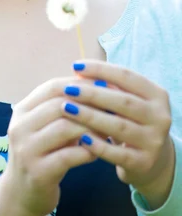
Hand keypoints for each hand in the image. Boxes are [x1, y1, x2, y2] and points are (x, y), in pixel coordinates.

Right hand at [0, 75, 112, 215]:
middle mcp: (20, 126)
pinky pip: (69, 155)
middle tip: (113, 107)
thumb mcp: (45, 126)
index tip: (104, 84)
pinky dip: (87, 151)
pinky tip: (99, 151)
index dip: (79, 84)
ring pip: (65, 128)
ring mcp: (27, 149)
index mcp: (22, 110)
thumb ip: (62, 107)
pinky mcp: (38, 172)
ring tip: (109, 129)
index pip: (52, 87)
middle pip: (59, 104)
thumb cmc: (41, 153)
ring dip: (91, 127)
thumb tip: (96, 83)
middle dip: (89, 104)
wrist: (22, 193)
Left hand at [60, 60, 174, 206]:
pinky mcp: (144, 162)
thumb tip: (77, 70)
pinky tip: (81, 138)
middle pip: (123, 101)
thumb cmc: (130, 120)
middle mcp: (160, 117)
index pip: (126, 76)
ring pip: (119, 126)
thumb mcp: (126, 100)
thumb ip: (106, 85)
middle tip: (68, 89)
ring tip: (67, 109)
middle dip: (92, 94)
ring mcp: (154, 141)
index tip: (75, 66)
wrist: (151, 159)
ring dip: (90, 116)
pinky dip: (99, 145)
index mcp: (156, 94)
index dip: (100, 69)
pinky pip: (118, 154)